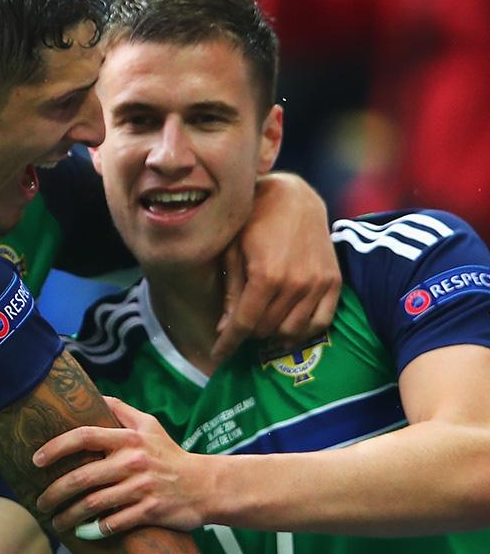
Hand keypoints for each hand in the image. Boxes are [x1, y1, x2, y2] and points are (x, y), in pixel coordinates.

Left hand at [33, 397, 209, 534]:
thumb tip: (91, 395)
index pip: (84, 436)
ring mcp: (142, 488)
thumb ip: (119, 410)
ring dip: (68, 516)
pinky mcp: (150, 511)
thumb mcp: (149, 426)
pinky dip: (95, 530)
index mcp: (129, 439)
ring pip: (94, 504)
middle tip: (39, 502)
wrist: (206, 486)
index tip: (35, 460)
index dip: (56, 447)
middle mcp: (134, 461)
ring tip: (54, 522)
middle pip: (82, 477)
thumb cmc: (169, 454)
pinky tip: (82, 532)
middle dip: (54, 492)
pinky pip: (114, 523)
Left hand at [214, 173, 340, 359]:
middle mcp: (296, 283)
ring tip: (260, 325)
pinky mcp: (334, 282)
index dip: (228, 343)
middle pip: (267, 329)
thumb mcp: (232, 253)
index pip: (244, 324)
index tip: (218, 355)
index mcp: (266, 275)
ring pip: (292, 331)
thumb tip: (224, 329)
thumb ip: (231, 293)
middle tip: (238, 328)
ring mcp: (318, 283)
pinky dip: (302, 331)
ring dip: (272, 334)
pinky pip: (321, 322)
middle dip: (248, 334)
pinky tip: (286, 328)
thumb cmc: (253, 221)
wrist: (292, 198)